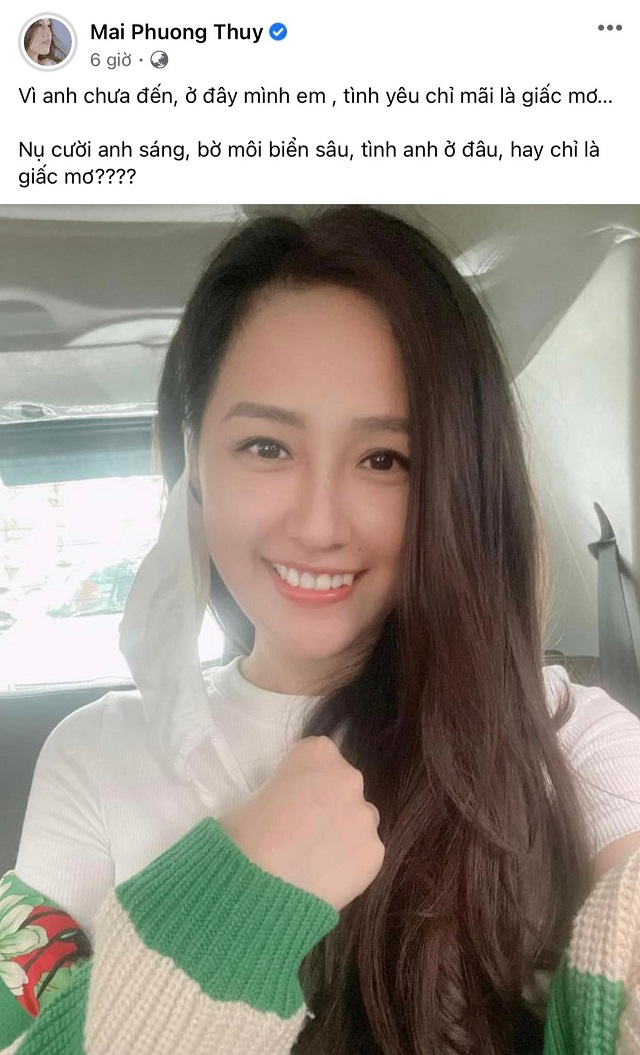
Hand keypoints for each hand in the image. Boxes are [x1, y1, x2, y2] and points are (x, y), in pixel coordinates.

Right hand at [218, 736, 384, 910]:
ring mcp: (364, 815)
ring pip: (358, 822)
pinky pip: (363, 855)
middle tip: (304, 835)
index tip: (292, 803)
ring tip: (314, 861)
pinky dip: (349, 865)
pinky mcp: (374, 852)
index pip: (320, 758)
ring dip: (343, 835)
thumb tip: (293, 808)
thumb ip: (287, 790)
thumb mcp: (257, 793)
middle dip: (329, 806)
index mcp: (317, 752)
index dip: (305, 783)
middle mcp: (349, 777)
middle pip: (344, 788)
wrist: (255, 884)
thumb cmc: (243, 834)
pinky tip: (324, 879)